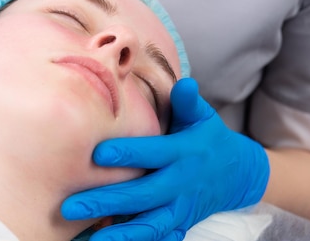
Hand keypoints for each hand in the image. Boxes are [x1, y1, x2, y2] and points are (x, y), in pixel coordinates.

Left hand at [61, 77, 269, 240]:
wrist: (239, 174)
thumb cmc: (208, 138)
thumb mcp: (202, 118)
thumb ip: (188, 103)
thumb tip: (184, 84)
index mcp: (184, 153)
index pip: (153, 153)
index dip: (127, 154)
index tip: (96, 154)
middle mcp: (182, 183)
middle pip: (143, 195)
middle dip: (107, 201)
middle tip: (71, 205)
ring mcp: (182, 208)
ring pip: (150, 224)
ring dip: (120, 233)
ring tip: (89, 236)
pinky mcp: (181, 223)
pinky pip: (160, 237)